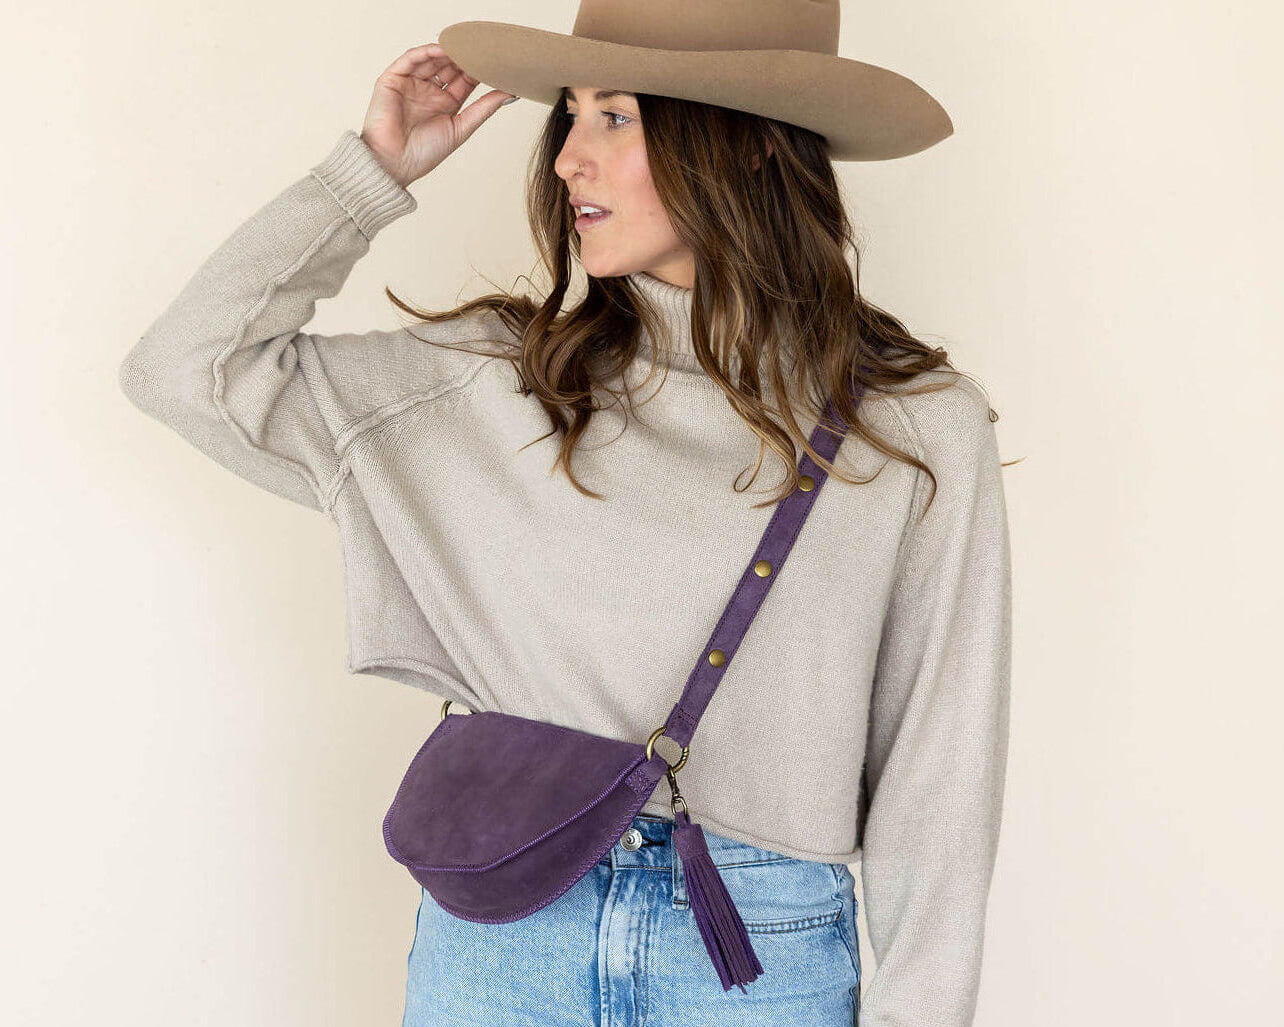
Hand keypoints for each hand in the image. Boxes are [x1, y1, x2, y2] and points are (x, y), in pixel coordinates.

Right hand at [360, 42, 515, 188]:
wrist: (394, 163)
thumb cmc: (424, 153)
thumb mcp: (462, 127)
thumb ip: (484, 108)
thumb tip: (510, 93)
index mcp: (445, 104)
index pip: (463, 79)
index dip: (476, 70)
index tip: (493, 62)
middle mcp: (428, 92)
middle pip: (448, 66)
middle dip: (463, 57)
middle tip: (479, 50)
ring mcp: (410, 84)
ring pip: (430, 60)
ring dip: (446, 52)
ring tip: (463, 47)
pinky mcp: (392, 80)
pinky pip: (409, 60)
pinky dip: (424, 52)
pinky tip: (441, 50)